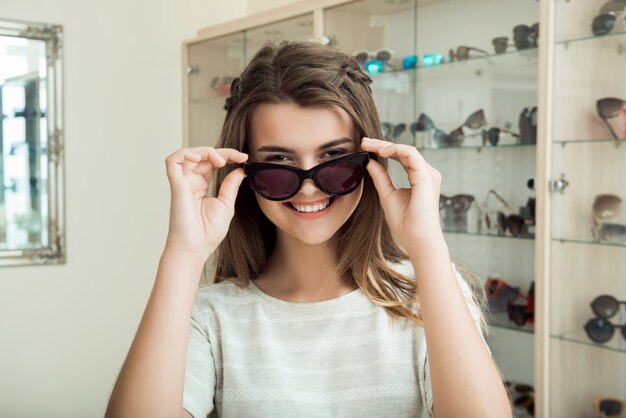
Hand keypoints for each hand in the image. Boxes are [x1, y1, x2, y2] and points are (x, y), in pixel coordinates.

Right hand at [164, 146, 247, 260]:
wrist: (196, 248)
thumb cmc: (208, 232)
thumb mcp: (226, 204)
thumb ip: (231, 185)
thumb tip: (240, 169)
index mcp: (202, 185)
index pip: (212, 162)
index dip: (228, 155)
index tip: (244, 158)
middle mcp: (191, 181)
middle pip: (202, 155)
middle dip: (221, 152)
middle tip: (237, 157)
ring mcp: (182, 182)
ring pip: (188, 154)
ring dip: (205, 151)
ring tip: (220, 160)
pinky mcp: (176, 185)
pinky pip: (172, 161)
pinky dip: (184, 153)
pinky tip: (199, 157)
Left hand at [360, 137, 442, 248]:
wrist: (417, 238)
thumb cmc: (405, 223)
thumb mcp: (387, 195)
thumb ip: (380, 178)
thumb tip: (370, 162)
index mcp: (419, 178)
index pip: (401, 157)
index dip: (383, 150)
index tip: (365, 148)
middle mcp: (426, 173)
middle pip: (403, 151)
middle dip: (382, 144)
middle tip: (364, 141)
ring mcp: (428, 174)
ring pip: (406, 150)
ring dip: (386, 145)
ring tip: (369, 145)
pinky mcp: (426, 176)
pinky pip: (410, 154)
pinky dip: (395, 149)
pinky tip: (380, 151)